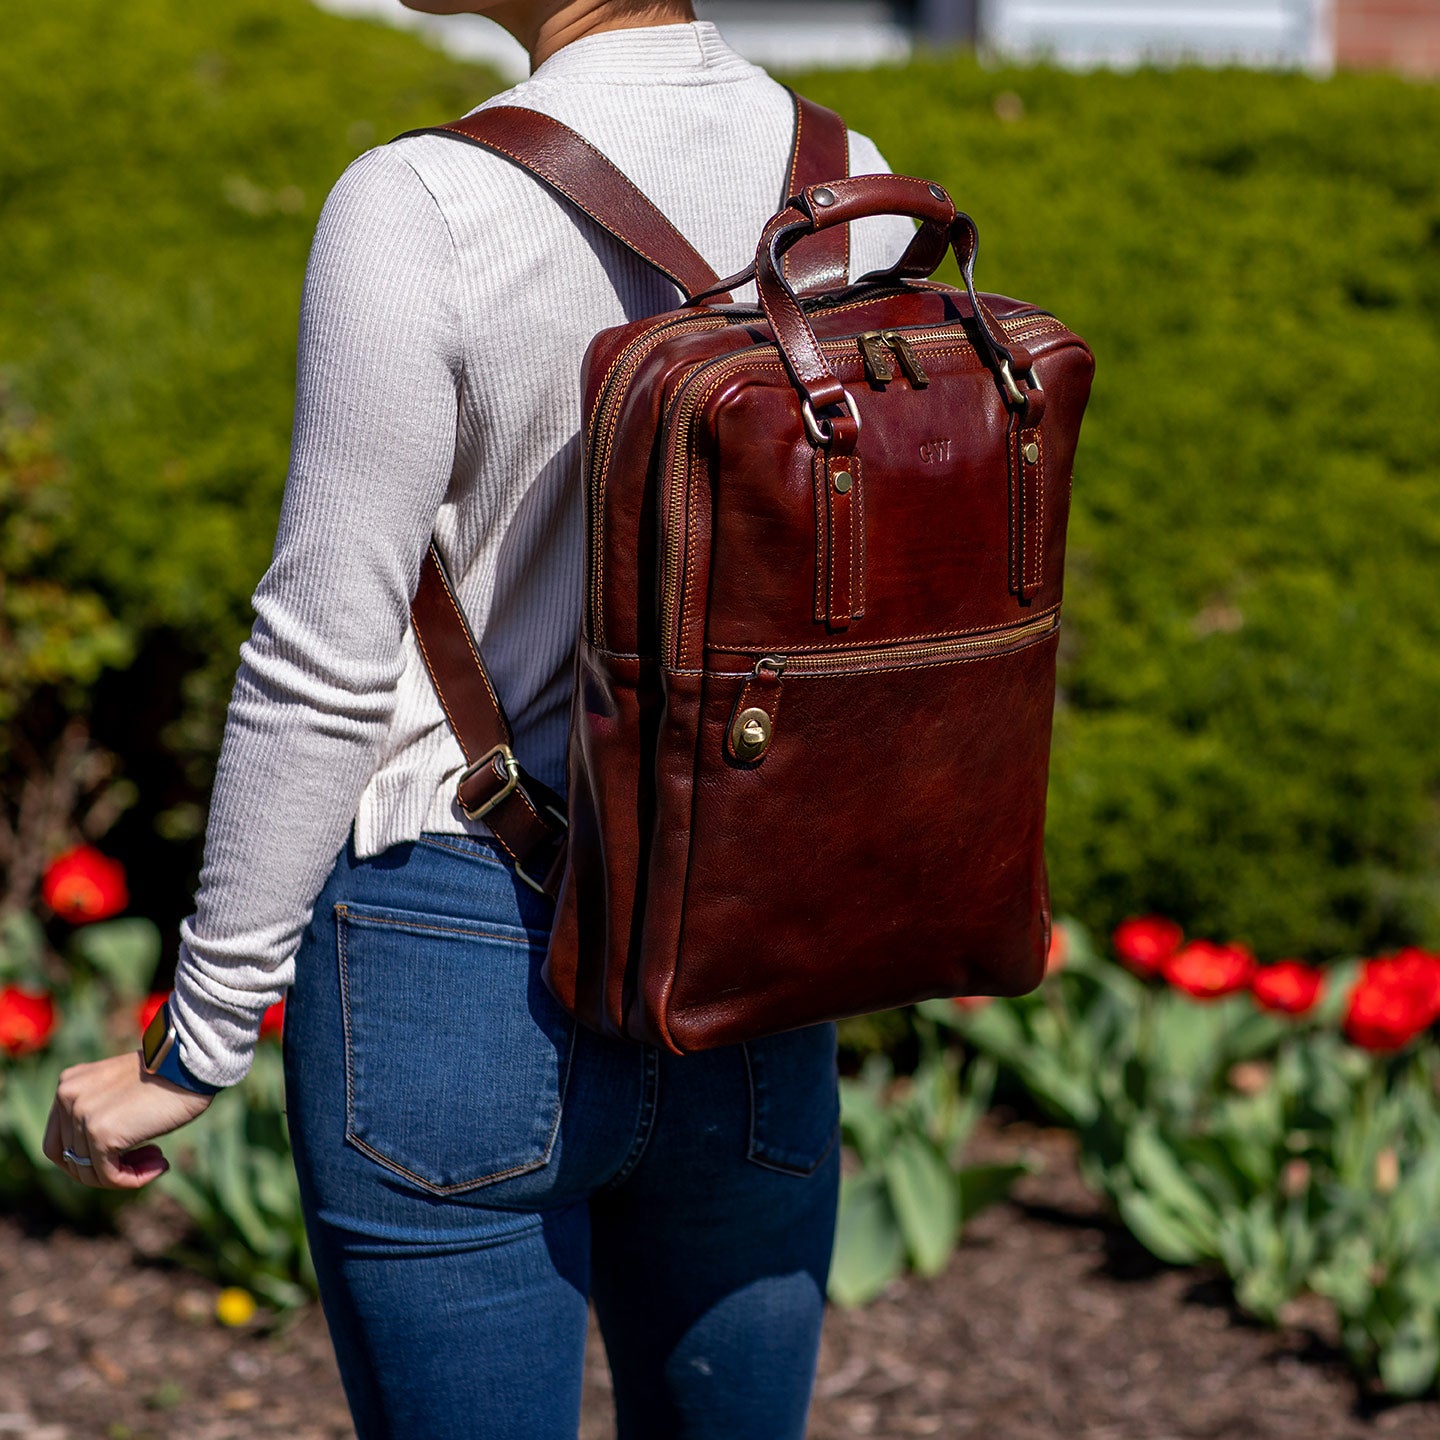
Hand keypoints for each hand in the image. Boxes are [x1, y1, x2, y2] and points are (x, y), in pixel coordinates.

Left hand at [43, 1050, 212, 1189]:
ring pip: (89, 1172)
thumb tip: (94, 1160)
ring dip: (127, 1174)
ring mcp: (81, 1115)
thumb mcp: (122, 1091)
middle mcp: (67, 1097)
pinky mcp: (101, 1133)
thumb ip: (100, 1114)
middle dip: (108, 1168)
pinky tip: (160, 1165)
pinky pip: (108, 1176)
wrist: (192, 1064)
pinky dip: (133, 1179)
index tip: (126, 1156)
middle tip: (147, 1159)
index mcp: (69, 1083)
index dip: (89, 1159)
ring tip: (158, 1161)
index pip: (59, 1141)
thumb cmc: (170, 1077)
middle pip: (71, 1160)